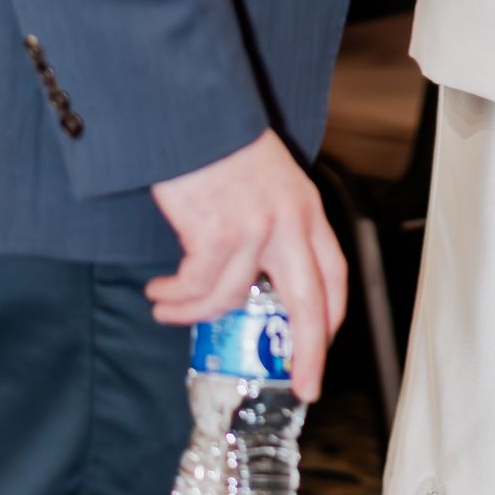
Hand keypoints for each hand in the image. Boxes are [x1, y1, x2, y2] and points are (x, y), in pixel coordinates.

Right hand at [147, 128, 346, 401]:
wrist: (191, 110)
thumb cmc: (219, 141)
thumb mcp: (266, 179)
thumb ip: (270, 224)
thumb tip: (250, 279)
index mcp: (306, 208)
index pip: (334, 273)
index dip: (331, 317)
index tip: (323, 346)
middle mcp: (289, 221)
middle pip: (310, 302)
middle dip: (309, 351)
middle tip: (302, 384)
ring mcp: (254, 228)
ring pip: (231, 299)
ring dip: (194, 314)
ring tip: (167, 308)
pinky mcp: (216, 232)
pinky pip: (196, 286)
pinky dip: (174, 298)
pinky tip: (160, 293)